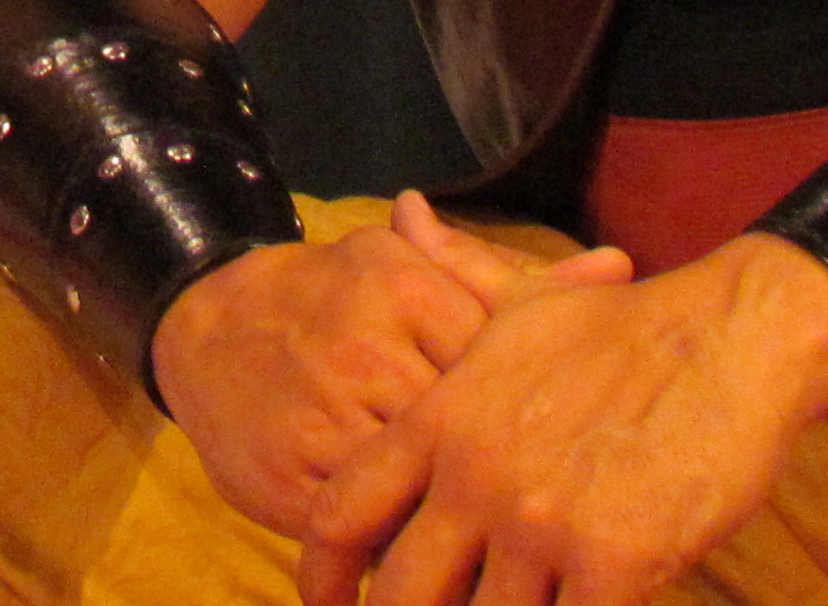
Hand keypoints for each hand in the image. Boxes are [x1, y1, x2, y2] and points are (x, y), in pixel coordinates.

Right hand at [158, 195, 631, 533]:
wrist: (205, 329)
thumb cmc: (331, 301)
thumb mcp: (412, 272)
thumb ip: (513, 283)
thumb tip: (622, 269)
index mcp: (404, 291)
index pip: (504, 363)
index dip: (539, 413)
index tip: (566, 441)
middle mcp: (365, 351)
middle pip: (472, 438)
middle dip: (511, 478)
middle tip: (551, 507)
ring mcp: (324, 420)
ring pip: (423, 495)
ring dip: (466, 528)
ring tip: (507, 551)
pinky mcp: (290, 482)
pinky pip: (367, 534)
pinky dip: (402, 551)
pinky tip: (433, 558)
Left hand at [295, 233, 827, 605]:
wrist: (733, 337)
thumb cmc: (626, 327)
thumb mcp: (522, 298)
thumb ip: (450, 274)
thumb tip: (404, 210)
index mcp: (443, 419)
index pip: (343, 512)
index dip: (322, 571)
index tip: (324, 601)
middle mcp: (477, 474)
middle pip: (401, 591)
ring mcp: (543, 522)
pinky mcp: (616, 561)